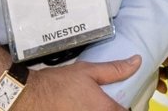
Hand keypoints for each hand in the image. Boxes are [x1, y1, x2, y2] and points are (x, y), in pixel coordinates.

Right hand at [15, 55, 140, 110]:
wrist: (30, 96)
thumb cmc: (60, 83)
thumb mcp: (89, 71)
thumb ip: (115, 69)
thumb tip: (137, 61)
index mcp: (104, 109)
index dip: (127, 108)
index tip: (122, 103)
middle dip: (113, 109)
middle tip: (110, 103)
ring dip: (101, 110)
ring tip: (95, 105)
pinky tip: (83, 107)